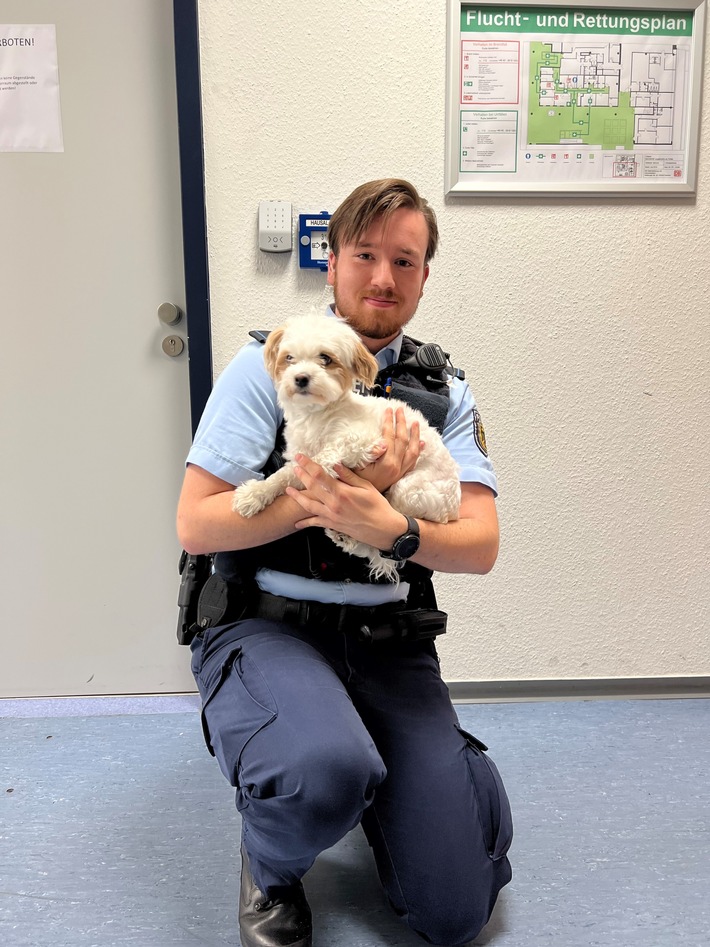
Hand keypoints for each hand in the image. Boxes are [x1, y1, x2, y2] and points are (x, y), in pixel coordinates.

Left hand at [286, 454, 408, 550]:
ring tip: (288, 490)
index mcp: (342, 492)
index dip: (308, 465)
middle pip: (312, 487)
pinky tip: (297, 523)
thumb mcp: (366, 487)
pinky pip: (315, 523)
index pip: (320, 475)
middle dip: (301, 476)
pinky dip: (305, 523)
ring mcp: (331, 516)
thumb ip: (349, 476)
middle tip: (294, 467)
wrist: (383, 530)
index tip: (300, 457)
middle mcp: (333, 504)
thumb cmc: (378, 506)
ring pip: (309, 505)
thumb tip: (335, 464)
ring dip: (297, 497)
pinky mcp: (333, 525)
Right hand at [355, 407, 422, 492]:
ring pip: (412, 450)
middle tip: (400, 410)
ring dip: (414, 435)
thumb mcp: (357, 468)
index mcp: (387, 463)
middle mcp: (397, 467)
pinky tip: (421, 443)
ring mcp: (400, 471)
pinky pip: (413, 461)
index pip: (389, 437)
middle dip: (402, 423)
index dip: (389, 422)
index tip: (388, 410)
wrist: (363, 502)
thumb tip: (383, 444)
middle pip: (402, 440)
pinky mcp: (400, 475)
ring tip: (415, 423)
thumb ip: (369, 455)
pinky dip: (418, 450)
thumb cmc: (355, 483)